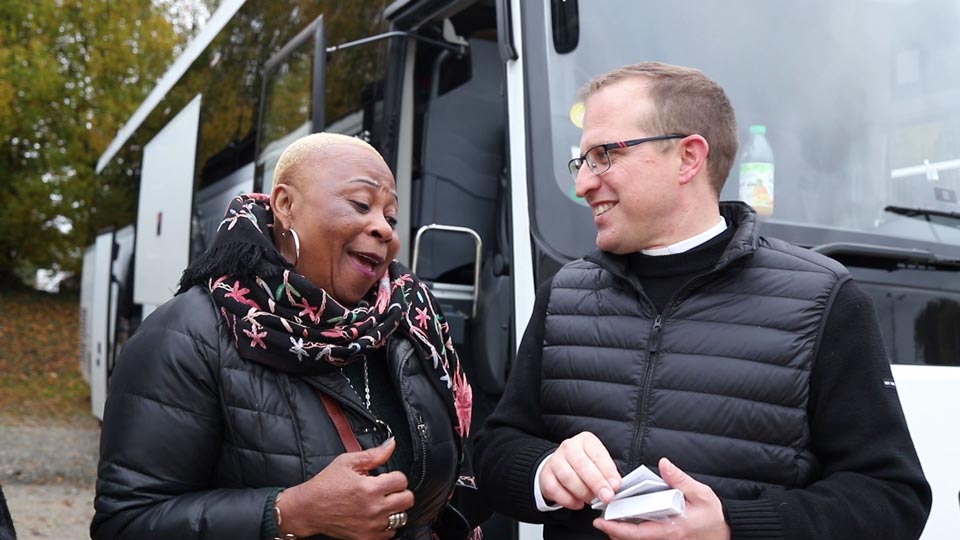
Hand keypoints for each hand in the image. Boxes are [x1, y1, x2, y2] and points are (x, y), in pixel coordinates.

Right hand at [279, 438, 414, 539]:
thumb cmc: (325, 485)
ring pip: (402, 517)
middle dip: (399, 491)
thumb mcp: (347, 462)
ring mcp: (371, 526)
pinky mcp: (366, 538)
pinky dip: (386, 525)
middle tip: (387, 490)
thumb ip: (373, 454)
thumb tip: (391, 444)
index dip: (395, 476)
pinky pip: (391, 533)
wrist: (308, 509)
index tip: (385, 478)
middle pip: (407, 499)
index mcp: (369, 488)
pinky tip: (375, 516)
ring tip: (381, 503)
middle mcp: (373, 508)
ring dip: (394, 509)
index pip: (402, 480)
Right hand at [539, 432, 620, 509]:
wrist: (562, 466)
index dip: (608, 472)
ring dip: (582, 492)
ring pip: (568, 478)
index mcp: (586, 441)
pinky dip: (568, 500)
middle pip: (582, 465)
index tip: (615, 486)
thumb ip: (608, 474)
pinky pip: (555, 490)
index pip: (598, 455)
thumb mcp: (600, 464)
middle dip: (596, 483)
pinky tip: (578, 503)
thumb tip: (614, 485)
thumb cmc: (585, 466)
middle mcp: (569, 447)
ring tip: (591, 499)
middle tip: (606, 497)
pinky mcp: (545, 475)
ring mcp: (555, 460)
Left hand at [592, 457, 729, 539]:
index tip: (601, 522)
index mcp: (670, 529)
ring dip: (622, 534)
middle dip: (614, 532)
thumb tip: (664, 464)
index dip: (616, 529)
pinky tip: (627, 522)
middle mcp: (665, 539)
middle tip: (601, 520)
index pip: (637, 533)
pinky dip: (633, 534)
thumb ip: (680, 479)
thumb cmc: (713, 515)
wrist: (726, 531)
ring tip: (610, 520)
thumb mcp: (701, 494)